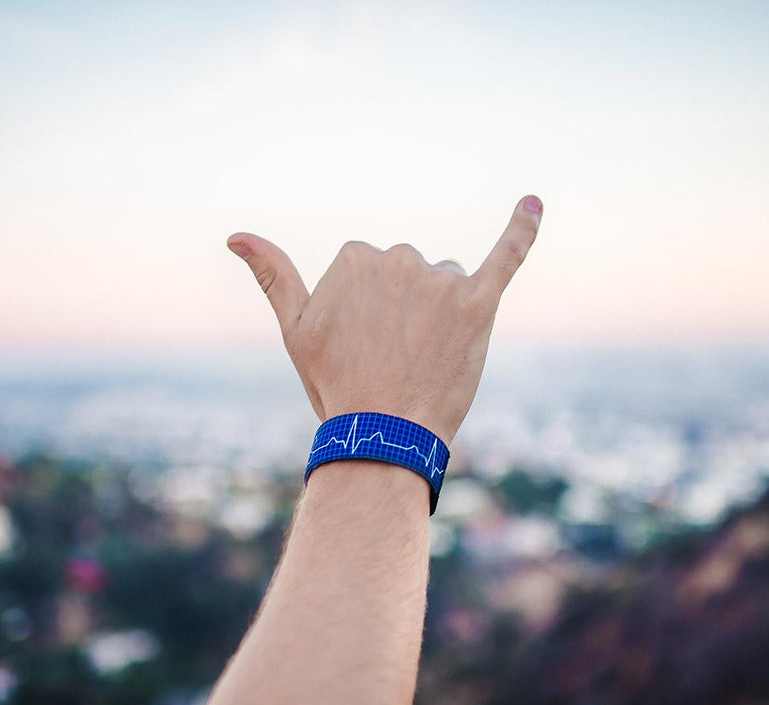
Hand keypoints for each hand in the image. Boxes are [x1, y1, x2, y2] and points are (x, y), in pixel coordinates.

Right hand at [227, 196, 542, 445]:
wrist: (382, 435)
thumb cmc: (336, 386)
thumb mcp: (294, 330)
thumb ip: (272, 276)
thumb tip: (236, 236)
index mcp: (355, 257)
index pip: (374, 272)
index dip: (371, 314)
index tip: (365, 347)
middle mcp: (398, 257)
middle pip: (412, 274)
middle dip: (406, 312)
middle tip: (394, 359)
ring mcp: (439, 279)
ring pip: (447, 283)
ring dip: (441, 315)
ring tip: (425, 360)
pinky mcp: (478, 303)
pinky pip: (506, 256)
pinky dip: (522, 230)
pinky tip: (534, 202)